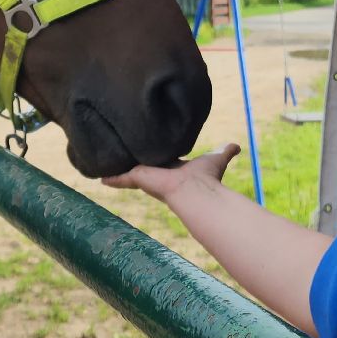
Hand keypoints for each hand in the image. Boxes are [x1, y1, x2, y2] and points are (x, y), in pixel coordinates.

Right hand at [100, 143, 240, 203]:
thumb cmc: (207, 178)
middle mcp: (157, 174)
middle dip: (130, 159)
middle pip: (140, 165)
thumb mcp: (216, 158)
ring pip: (128, 171)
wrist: (196, 191)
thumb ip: (225, 151)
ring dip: (117, 167)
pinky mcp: (139, 178)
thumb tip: (237, 146)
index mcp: (171, 169)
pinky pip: (121, 177)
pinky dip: (112, 178)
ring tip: (101, 161)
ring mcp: (147, 178)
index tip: (144, 147)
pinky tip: (99, 177)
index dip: (152, 154)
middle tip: (117, 151)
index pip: (158, 160)